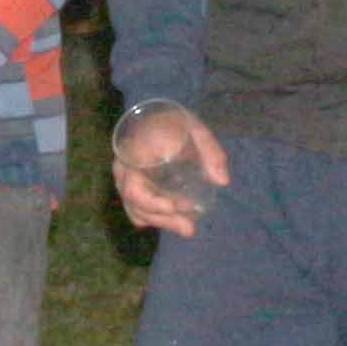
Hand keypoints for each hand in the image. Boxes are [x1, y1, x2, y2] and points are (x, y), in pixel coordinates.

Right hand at [111, 103, 230, 235]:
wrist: (157, 117)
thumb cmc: (176, 123)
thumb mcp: (196, 131)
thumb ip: (210, 153)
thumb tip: (222, 182)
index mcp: (133, 152)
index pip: (134, 186)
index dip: (152, 202)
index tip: (175, 208)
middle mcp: (123, 169)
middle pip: (136, 203)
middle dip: (163, 219)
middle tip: (189, 228)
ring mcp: (125, 180)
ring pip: (136, 210)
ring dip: (162, 222)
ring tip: (188, 227)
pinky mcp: (131, 188)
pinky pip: (137, 210)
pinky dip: (154, 218)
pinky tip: (174, 219)